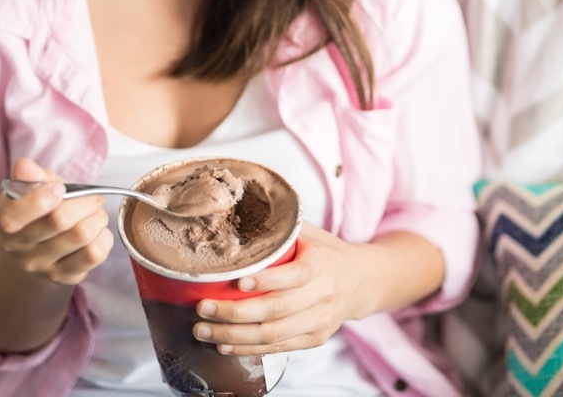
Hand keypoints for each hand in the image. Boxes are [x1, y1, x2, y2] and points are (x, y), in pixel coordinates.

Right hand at [0, 157, 113, 285]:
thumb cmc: (38, 212)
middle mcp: (18, 247)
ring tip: (95, 214)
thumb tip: (24, 165)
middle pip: (59, 220)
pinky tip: (98, 233)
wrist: (35, 252)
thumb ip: (31, 176)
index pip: (15, 215)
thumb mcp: (31, 190)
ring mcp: (41, 266)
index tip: (60, 188)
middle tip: (92, 197)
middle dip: (85, 201)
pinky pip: (95, 253)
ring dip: (98, 217)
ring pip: (82, 234)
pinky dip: (105, 237)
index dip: (42, 197)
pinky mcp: (64, 276)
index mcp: (5, 220)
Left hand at [190, 224, 370, 355]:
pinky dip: (248, 349)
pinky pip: (277, 348)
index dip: (267, 281)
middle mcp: (322, 295)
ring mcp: (319, 321)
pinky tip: (223, 345)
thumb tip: (235, 214)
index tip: (238, 282)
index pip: (295, 275)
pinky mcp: (314, 339)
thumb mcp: (310, 233)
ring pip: (273, 334)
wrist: (360, 281)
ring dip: (233, 335)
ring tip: (203, 331)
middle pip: (276, 310)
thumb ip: (280, 228)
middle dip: (234, 313)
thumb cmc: (324, 252)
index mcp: (321, 264)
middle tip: (203, 308)